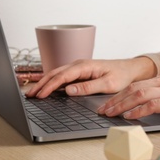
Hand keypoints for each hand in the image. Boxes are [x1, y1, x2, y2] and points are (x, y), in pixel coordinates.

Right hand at [25, 57, 155, 97]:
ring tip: (34, 92)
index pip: (62, 76)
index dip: (49, 86)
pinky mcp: (80, 71)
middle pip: (55, 73)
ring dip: (45, 82)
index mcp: (85, 66)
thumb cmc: (121, 76)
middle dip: (41, 84)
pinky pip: (63, 76)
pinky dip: (52, 82)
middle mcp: (79, 64)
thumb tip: (69, 90)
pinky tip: (47, 88)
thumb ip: (88, 87)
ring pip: (57, 73)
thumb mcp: (107, 84)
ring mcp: (79, 67)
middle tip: (29, 95)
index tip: (40, 95)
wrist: (129, 69)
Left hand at [97, 72, 159, 118]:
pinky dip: (139, 110)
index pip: (136, 84)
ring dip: (122, 105)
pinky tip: (129, 116)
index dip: (119, 94)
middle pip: (133, 88)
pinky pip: (154, 104)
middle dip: (115, 99)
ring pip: (139, 94)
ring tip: (109, 114)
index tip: (108, 103)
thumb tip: (150, 105)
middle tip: (102, 110)